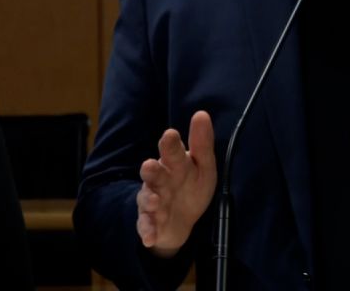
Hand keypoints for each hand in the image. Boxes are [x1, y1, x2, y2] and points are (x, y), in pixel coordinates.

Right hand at [136, 110, 216, 257]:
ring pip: (147, 198)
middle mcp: (160, 179)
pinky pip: (146, 225)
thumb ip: (202, 143)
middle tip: (149, 165)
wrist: (182, 220)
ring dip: (150, 199)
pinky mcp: (150, 221)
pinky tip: (150, 236)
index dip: (170, 144)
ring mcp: (153, 200)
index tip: (170, 134)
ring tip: (155, 201)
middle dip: (151, 169)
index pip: (171, 150)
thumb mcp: (203, 167)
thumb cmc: (191, 186)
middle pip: (153, 172)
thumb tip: (201, 113)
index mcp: (174, 163)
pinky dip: (147, 230)